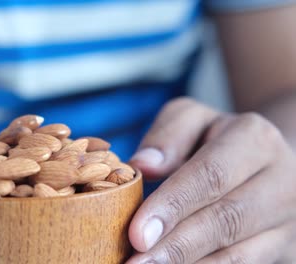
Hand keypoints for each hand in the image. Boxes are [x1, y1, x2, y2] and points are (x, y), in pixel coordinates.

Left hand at [127, 98, 295, 263]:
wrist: (266, 162)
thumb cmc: (216, 139)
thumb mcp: (191, 119)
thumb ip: (167, 135)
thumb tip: (142, 165)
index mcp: (256, 139)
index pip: (211, 175)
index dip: (173, 206)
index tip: (138, 233)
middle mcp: (282, 180)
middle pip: (226, 220)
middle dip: (177, 246)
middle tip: (136, 263)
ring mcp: (288, 219)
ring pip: (240, 255)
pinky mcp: (284, 247)